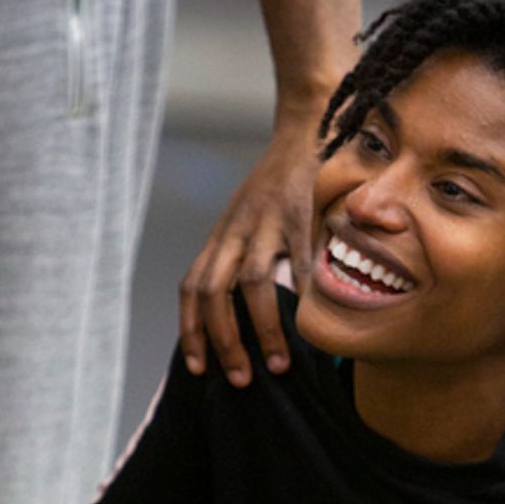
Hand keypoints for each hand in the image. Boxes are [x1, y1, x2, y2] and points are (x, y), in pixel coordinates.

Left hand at [178, 107, 323, 385]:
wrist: (307, 124)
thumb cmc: (283, 182)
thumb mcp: (253, 218)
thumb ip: (249, 257)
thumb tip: (258, 313)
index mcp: (221, 235)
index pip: (192, 288)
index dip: (190, 330)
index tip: (198, 368)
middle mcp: (236, 230)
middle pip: (213, 293)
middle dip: (222, 341)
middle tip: (240, 380)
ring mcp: (266, 222)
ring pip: (252, 284)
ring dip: (262, 328)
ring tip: (278, 364)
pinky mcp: (299, 213)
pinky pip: (299, 262)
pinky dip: (305, 299)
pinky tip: (314, 326)